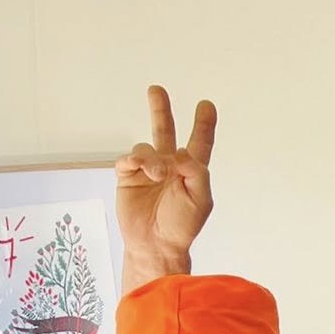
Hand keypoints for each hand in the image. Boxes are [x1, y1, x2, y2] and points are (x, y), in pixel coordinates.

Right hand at [116, 85, 215, 286]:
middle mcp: (169, 166)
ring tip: (157, 174)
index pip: (199, 143)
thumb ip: (197, 173)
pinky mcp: (128, 176)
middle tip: (156, 89)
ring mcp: (147, 170)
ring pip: (147, 148)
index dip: (203, 124)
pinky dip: (134, 159)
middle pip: (165, 132)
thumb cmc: (182, 225)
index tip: (206, 104)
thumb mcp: (201, 200)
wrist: (156, 244)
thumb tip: (180, 153)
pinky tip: (138, 167)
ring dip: (152, 158)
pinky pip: (128, 159)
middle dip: (160, 110)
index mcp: (191, 171)